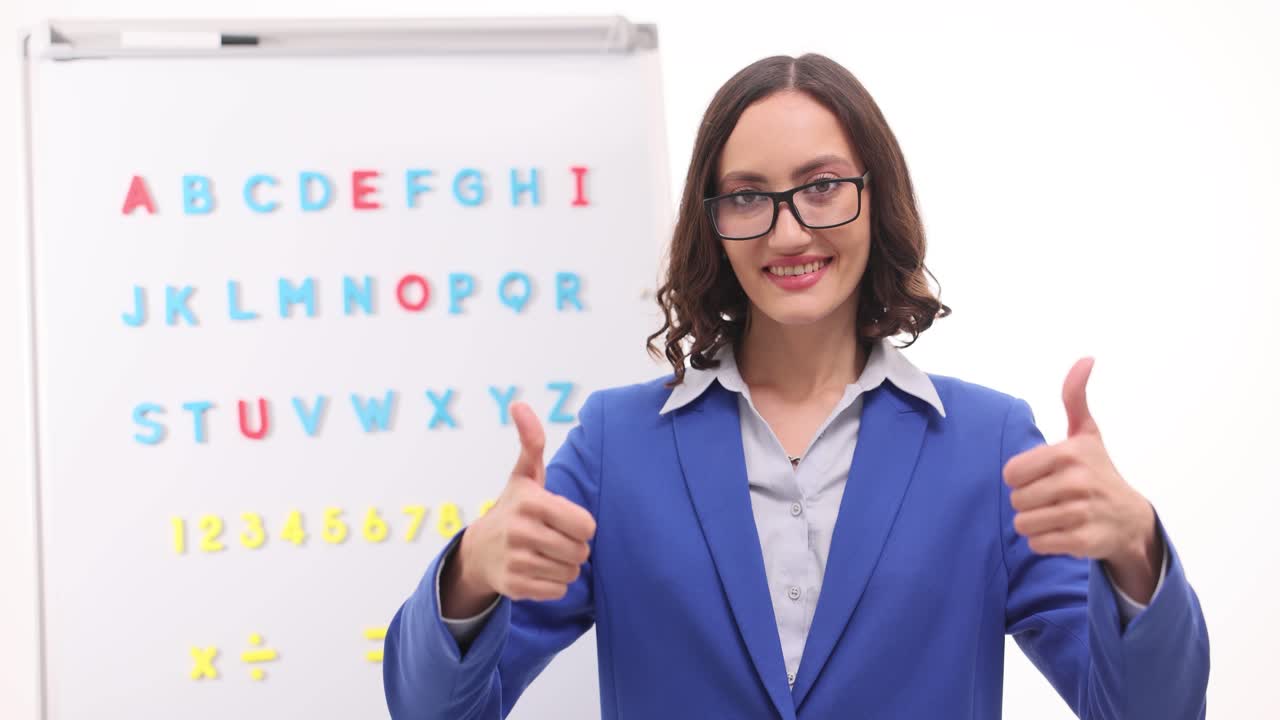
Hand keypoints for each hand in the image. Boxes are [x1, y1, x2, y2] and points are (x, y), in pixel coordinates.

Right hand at [441, 402, 596, 617]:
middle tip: (554, 539)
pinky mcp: (515, 586)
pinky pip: (558, 591)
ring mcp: (516, 561)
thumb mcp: (524, 475)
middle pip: (581, 551)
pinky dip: (553, 584)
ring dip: (565, 566)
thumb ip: (531, 442)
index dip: (581, 525)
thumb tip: (519, 404)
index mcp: (531, 503)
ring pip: (571, 572)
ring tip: (545, 554)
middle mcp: (521, 532)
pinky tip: (537, 570)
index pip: (586, 525)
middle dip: (574, 547)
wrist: (477, 551)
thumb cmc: (512, 509)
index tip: (563, 520)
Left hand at [1002, 358, 1161, 601]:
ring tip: (1056, 514)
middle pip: (1016, 500)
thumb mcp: (1087, 433)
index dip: (1021, 477)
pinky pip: (1038, 544)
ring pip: (1023, 524)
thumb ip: (1075, 397)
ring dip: (1035, 523)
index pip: (1010, 473)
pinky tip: (1063, 531)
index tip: (1042, 476)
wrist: (1130, 518)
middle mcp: (1076, 482)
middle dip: (1028, 502)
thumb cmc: (1098, 471)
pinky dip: (1045, 541)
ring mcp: (1081, 513)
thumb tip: (1086, 359)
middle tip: (1052, 497)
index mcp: (1068, 453)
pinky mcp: (1083, 542)